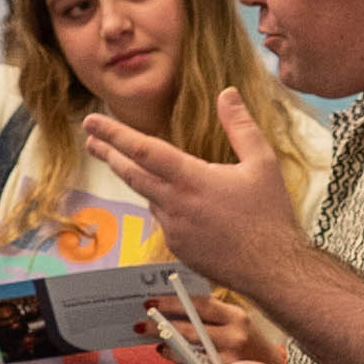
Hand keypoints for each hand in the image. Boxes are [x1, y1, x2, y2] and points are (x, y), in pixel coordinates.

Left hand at [83, 90, 306, 295]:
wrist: (272, 270)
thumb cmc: (270, 216)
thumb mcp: (262, 163)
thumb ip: (240, 126)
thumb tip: (227, 93)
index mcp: (192, 180)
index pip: (144, 150)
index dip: (115, 133)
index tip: (92, 122)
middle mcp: (175, 205)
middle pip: (131, 174)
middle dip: (109, 153)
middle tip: (92, 138)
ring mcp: (173, 230)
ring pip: (148, 196)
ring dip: (138, 178)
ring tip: (127, 162)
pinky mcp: (178, 248)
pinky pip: (163, 219)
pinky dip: (163, 204)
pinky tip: (174, 199)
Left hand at [139, 294, 284, 363]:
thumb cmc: (249, 338)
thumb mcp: (236, 318)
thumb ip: (210, 312)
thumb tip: (171, 304)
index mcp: (236, 316)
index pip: (198, 306)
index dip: (171, 303)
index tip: (150, 302)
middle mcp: (234, 338)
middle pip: (188, 330)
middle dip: (160, 327)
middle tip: (141, 324)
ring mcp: (228, 361)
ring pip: (186, 354)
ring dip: (167, 348)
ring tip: (158, 344)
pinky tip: (174, 360)